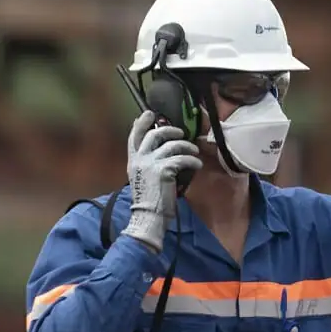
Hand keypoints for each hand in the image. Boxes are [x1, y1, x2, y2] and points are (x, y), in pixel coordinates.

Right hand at [123, 111, 201, 251]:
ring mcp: (150, 164)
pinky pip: (182, 158)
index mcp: (132, 162)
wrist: (148, 216)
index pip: (134, 138)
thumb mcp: (144, 180)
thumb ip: (148, 166)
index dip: (140, 124)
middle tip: (180, 132)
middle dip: (169, 130)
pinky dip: (193, 160)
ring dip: (186, 146)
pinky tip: (198, 164)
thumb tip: (162, 153)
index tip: (149, 115)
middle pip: (153, 135)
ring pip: (171, 145)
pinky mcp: (163, 170)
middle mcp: (139, 160)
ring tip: (194, 151)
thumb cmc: (150, 202)